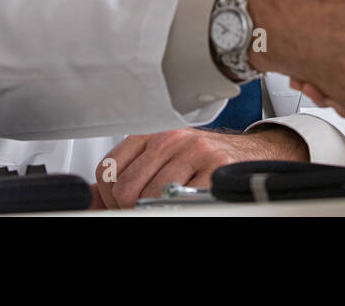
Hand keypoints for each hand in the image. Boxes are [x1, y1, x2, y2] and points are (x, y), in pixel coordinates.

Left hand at [93, 126, 307, 208]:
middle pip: (125, 190)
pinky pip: (184, 201)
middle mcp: (170, 138)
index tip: (123, 206)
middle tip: (148, 210)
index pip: (108, 171)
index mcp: (150, 134)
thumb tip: (93, 199)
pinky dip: (183, 209)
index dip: (111, 199)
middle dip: (132, 210)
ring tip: (173, 205)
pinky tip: (188, 204)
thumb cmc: (203, 161)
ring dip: (159, 210)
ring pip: (152, 199)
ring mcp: (194, 151)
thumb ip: (130, 176)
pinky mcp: (216, 167)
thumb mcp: (162, 160)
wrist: (251, 155)